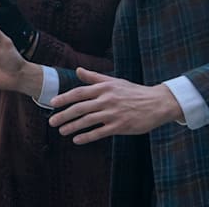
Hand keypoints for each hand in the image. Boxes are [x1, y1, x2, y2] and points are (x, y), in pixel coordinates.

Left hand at [47, 67, 183, 144]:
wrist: (156, 103)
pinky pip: (100, 132)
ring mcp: (113, 113)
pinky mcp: (120, 126)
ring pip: (87, 121)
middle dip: (64, 115)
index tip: (52, 103)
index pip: (79, 92)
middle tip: (52, 121)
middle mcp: (106, 100)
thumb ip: (94, 77)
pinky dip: (87, 136)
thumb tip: (77, 70)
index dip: (64, 98)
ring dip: (72, 126)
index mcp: (104, 88)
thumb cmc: (133, 91)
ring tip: (61, 131)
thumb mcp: (114, 81)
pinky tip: (77, 140)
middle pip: (80, 108)